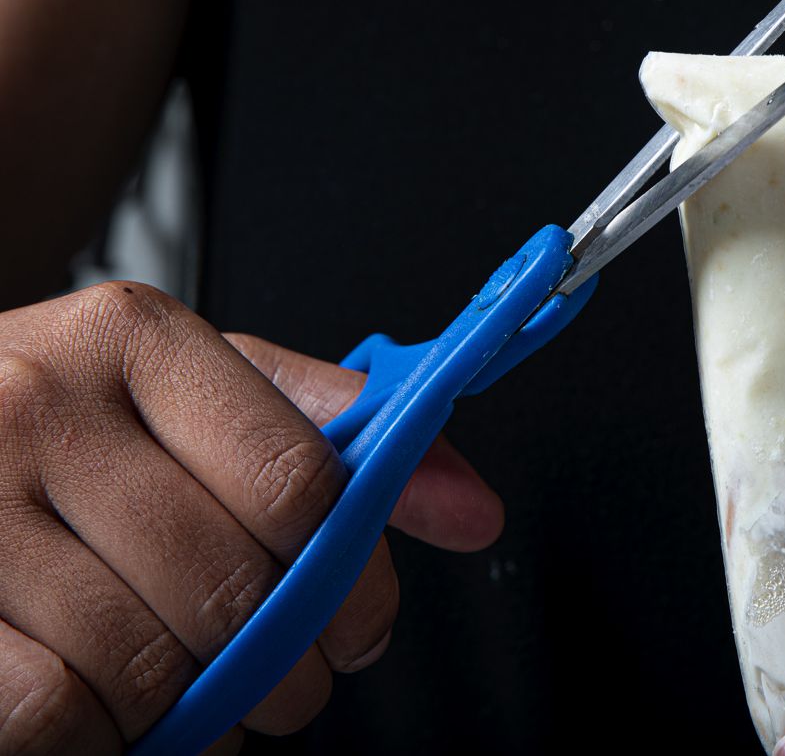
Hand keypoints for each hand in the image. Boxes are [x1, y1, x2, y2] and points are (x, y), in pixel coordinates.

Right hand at [0, 282, 503, 753]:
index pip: (301, 481)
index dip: (350, 576)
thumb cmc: (69, 430)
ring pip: (144, 659)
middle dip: (284, 666)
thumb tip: (472, 508)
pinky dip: (100, 743)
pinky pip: (51, 712)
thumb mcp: (198, 397)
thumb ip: (332, 437)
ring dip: (193, 713)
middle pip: (232, 581)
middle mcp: (42, 402)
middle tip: (283, 683)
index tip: (359, 622)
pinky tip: (109, 716)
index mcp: (137, 339)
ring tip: (191, 698)